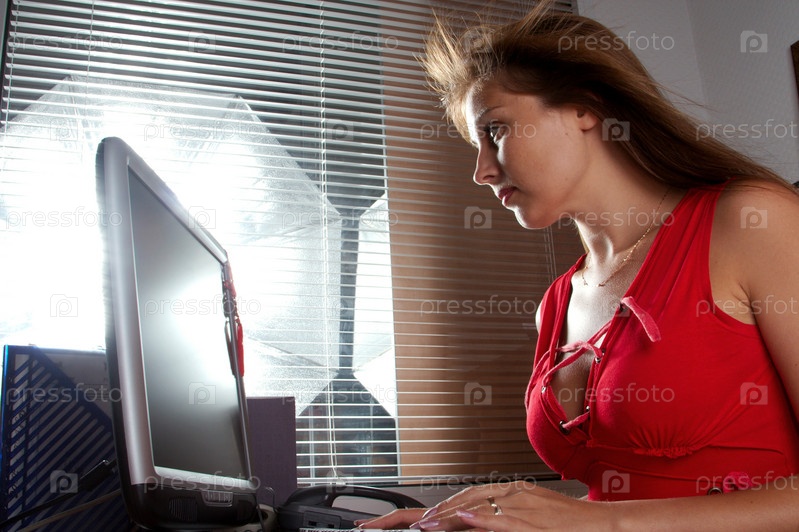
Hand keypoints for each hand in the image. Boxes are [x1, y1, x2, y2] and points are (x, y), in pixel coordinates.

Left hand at [368, 481, 609, 530]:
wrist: (600, 523)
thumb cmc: (569, 524)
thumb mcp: (531, 519)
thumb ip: (504, 521)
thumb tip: (478, 526)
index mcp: (512, 491)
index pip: (471, 496)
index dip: (446, 506)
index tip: (424, 518)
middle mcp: (514, 493)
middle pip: (468, 499)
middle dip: (439, 511)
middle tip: (416, 523)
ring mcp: (522, 504)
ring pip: (477, 506)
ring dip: (449, 515)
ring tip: (426, 524)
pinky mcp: (530, 518)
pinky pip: (499, 518)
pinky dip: (477, 519)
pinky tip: (460, 521)